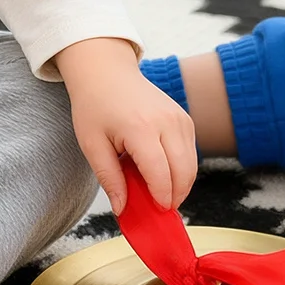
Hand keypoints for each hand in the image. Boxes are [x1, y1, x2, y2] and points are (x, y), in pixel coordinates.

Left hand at [55, 36, 196, 214]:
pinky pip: (191, 152)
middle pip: (183, 171)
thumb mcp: (92, 145)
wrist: (107, 72)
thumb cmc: (95, 105)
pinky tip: (163, 173)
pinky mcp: (185, 118)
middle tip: (158, 209)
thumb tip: (123, 209)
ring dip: (181, 184)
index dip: (161, 198)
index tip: (156, 212)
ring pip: (192, 164)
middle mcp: (166, 121)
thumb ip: (109, 178)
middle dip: (175, 196)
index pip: (160, 173)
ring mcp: (179, 118)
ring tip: (159, 193)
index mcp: (140, 128)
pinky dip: (182, 168)